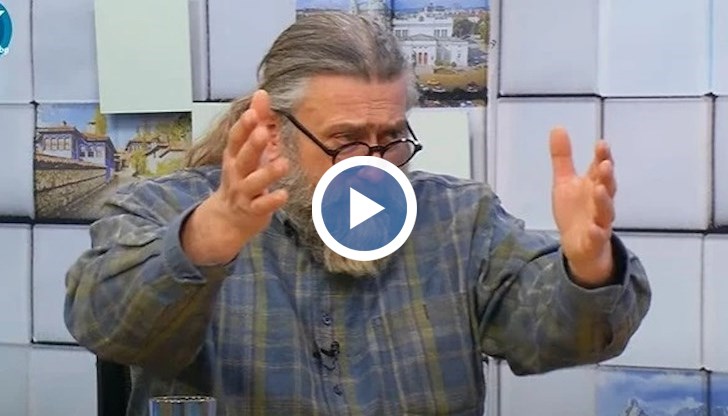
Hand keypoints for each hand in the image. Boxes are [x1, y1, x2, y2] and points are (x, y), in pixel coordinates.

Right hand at [182, 90, 289, 264]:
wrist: (229, 217)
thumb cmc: (243, 176)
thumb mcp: (247, 148)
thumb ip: (257, 121)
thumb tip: (261, 93)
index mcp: (234, 155)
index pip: (236, 138)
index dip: (244, 126)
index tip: (254, 113)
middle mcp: (237, 172)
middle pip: (243, 157)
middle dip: (252, 144)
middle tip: (264, 132)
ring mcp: (243, 192)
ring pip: (254, 182)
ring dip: (267, 173)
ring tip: (283, 163)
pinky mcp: (253, 209)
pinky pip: (261, 205)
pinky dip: (272, 200)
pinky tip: (283, 194)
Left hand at [549, 127, 616, 286]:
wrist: (578, 246)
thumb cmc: (575, 211)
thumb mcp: (564, 182)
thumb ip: (562, 157)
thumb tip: (558, 127)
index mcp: (594, 185)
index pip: (600, 168)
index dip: (602, 156)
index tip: (601, 144)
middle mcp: (600, 202)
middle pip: (607, 187)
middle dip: (606, 176)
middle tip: (604, 164)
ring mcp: (599, 222)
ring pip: (605, 211)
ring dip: (604, 200)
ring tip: (599, 189)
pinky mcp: (594, 241)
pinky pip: (597, 237)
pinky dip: (596, 232)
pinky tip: (593, 228)